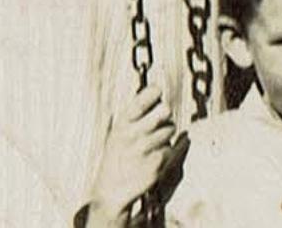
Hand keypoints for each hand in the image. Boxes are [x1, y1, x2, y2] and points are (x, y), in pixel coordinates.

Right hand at [88, 86, 174, 225]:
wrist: (110, 190)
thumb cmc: (117, 156)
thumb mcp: (118, 131)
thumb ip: (135, 113)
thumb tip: (156, 90)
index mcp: (121, 125)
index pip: (141, 101)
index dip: (153, 92)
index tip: (157, 91)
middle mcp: (132, 136)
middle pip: (164, 111)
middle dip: (164, 113)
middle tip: (161, 118)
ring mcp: (144, 151)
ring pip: (170, 129)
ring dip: (166, 133)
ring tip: (153, 142)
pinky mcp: (155, 166)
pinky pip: (170, 149)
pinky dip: (166, 151)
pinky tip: (154, 156)